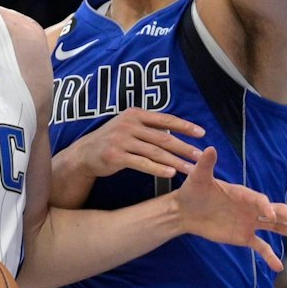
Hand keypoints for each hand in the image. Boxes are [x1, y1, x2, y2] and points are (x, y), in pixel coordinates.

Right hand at [75, 108, 205, 179]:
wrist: (85, 154)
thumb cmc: (112, 141)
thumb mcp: (129, 127)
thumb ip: (149, 127)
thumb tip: (175, 132)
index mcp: (136, 114)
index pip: (166, 119)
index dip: (185, 126)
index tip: (202, 133)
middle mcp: (129, 124)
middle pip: (163, 137)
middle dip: (184, 147)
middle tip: (200, 156)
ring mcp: (121, 140)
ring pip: (155, 152)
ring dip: (175, 161)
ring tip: (190, 169)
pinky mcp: (116, 155)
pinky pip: (142, 163)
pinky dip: (158, 169)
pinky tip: (171, 174)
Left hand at [172, 149, 286, 270]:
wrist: (185, 211)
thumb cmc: (192, 191)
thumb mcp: (198, 178)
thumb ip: (206, 165)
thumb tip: (210, 149)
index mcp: (244, 194)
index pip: (261, 201)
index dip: (266, 208)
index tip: (270, 216)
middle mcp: (252, 208)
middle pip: (277, 212)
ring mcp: (250, 223)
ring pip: (276, 227)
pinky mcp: (244, 237)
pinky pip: (261, 247)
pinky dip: (270, 256)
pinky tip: (279, 267)